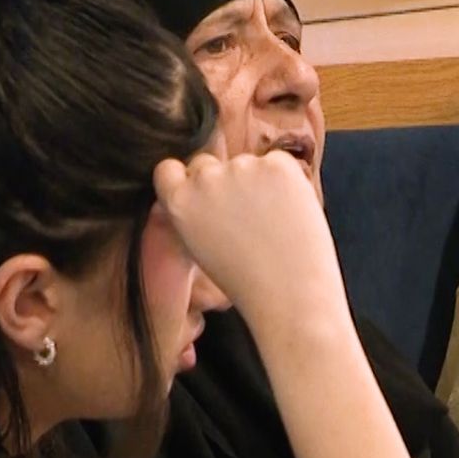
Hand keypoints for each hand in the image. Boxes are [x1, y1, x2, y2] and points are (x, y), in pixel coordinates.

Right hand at [153, 151, 345, 324]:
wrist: (291, 294)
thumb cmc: (249, 282)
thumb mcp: (199, 247)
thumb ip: (192, 213)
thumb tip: (198, 188)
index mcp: (179, 202)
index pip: (167, 169)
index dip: (186, 180)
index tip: (202, 194)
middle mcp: (205, 179)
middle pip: (207, 164)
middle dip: (222, 181)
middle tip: (246, 216)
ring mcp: (241, 168)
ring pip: (246, 163)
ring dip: (257, 182)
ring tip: (273, 224)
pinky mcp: (277, 165)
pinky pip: (279, 163)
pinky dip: (287, 182)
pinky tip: (290, 214)